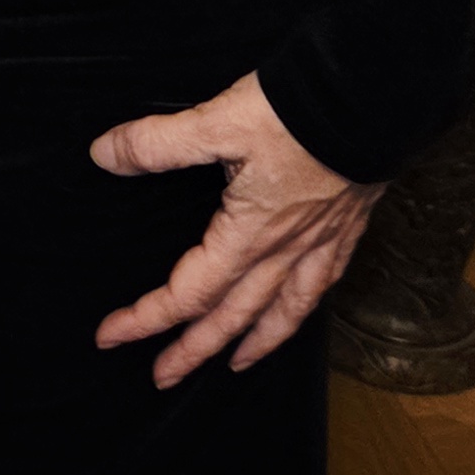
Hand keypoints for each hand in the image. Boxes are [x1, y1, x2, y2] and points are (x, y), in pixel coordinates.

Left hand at [90, 74, 378, 387]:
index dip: (146, 318)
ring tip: (236, 364)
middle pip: (232, 316)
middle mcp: (285, 250)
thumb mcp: (215, 122)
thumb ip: (156, 143)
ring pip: (284, 311)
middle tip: (162, 377)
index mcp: (247, 235)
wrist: (370, 96)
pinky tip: (300, 305)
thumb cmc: (296, 111)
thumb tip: (104, 155)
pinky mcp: (347, 224)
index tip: (110, 337)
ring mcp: (321, 241)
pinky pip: (323, 281)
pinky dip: (304, 305)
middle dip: (193, 350)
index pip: (187, 292)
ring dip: (255, 342)